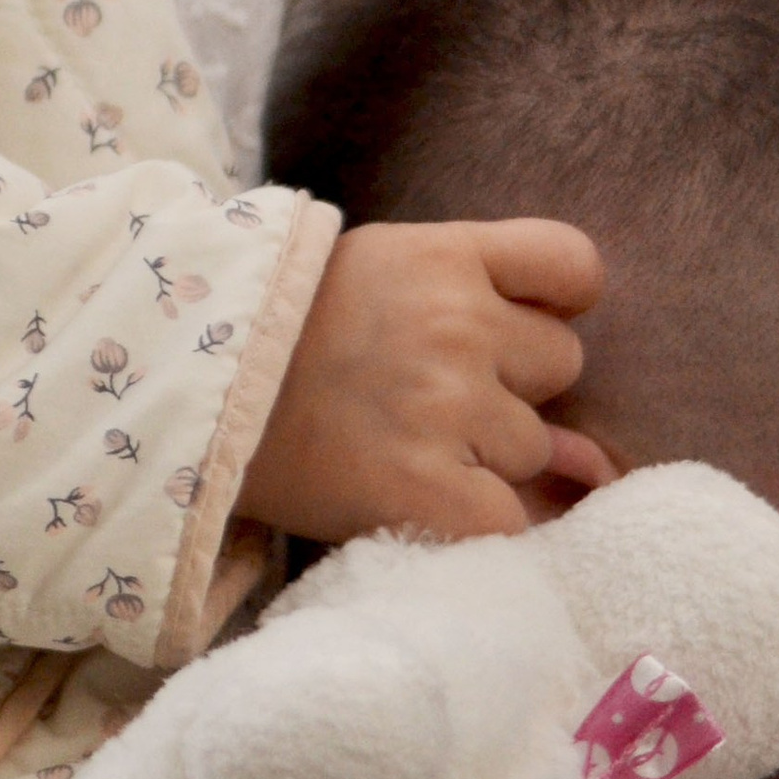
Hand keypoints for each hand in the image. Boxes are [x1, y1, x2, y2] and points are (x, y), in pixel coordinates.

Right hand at [242, 217, 608, 545]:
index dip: (554, 301)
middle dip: (511, 383)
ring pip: (535, 446)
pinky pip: (510, 520)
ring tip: (403, 444)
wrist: (185, 394)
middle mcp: (457, 324)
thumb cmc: (282, 333)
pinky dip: (477, 522)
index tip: (511, 323)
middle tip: (428, 394)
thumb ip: (482, 316)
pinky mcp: (430, 490)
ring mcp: (446, 408)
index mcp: (443, 256)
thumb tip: (593, 453)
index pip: (573, 264)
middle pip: (559, 361)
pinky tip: (423, 503)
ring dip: (488, 455)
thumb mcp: (378, 276)